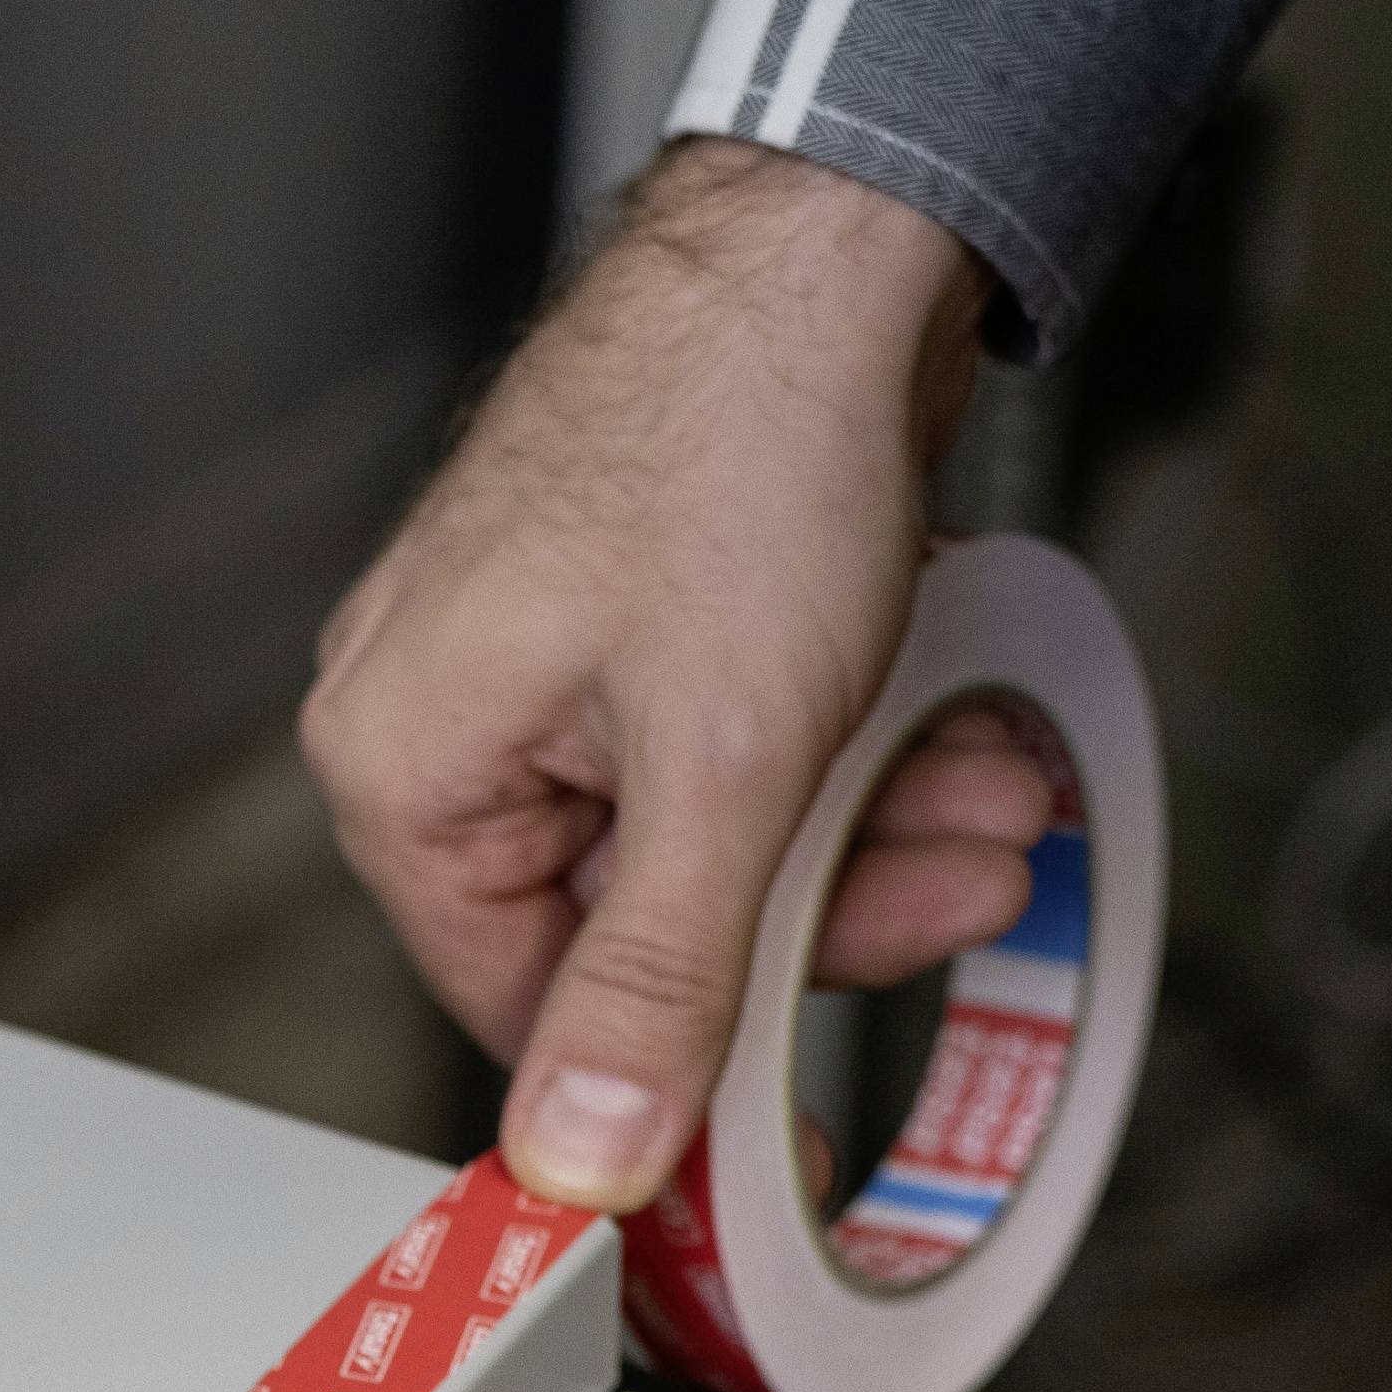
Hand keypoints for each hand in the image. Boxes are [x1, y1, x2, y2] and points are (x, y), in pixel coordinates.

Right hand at [305, 140, 1027, 1214]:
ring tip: (988, 783)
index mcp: (404, 764)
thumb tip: (584, 1156)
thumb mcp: (719, 766)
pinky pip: (741, 751)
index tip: (797, 1122)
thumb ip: (654, 980)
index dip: (683, 1070)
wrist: (837, 236)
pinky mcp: (640, 619)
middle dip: (830, 903)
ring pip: (716, 836)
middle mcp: (446, 717)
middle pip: (639, 925)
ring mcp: (545, 665)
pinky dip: (852, 752)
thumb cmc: (742, 439)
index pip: (524, 1007)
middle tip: (962, 873)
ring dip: (872, 828)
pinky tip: (950, 722)